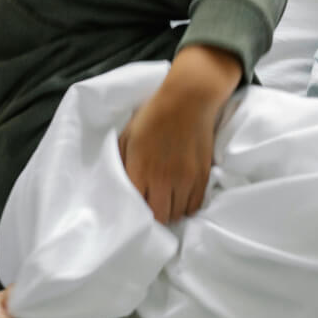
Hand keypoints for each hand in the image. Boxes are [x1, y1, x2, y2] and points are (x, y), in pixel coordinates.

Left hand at [118, 45, 241, 223]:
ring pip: (177, 214)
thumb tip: (115, 183)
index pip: (136, 208)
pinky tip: (181, 197)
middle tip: (152, 206)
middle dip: (154, 215)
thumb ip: (119, 162)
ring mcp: (185, 179)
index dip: (135, 210)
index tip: (135, 207)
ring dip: (171, 211)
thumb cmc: (153, 115)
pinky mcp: (202, 176)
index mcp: (140, 169)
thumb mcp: (127, 135)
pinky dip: (187, 206)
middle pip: (159, 217)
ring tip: (167, 201)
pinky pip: (195, 206)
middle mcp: (163, 178)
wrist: (188, 99)